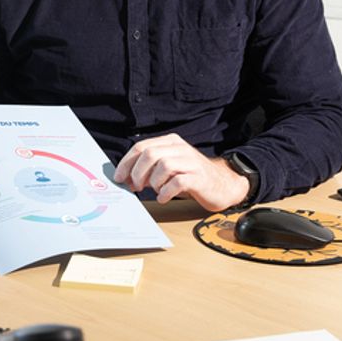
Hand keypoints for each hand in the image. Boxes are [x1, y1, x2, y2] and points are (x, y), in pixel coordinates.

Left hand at [113, 134, 248, 210]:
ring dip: (154, 182)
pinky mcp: (199, 178)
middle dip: (137, 173)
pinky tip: (164, 197)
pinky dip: (166, 192)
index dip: (126, 163)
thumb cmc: (192, 177)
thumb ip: (149, 169)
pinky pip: (177, 183)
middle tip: (136, 186)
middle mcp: (181, 149)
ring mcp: (191, 162)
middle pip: (150, 154)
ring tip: (156, 190)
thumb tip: (126, 178)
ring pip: (163, 166)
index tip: (119, 177)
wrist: (222, 184)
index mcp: (171, 143)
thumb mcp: (169, 168)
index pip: (141, 147)